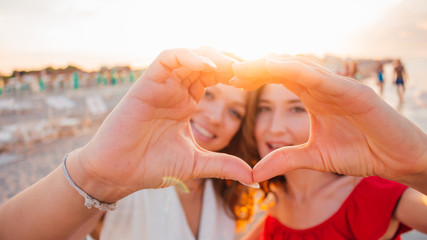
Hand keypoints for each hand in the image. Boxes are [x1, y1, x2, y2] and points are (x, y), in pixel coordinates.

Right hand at [68, 48, 252, 201]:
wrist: (118, 174)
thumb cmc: (152, 167)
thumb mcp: (196, 164)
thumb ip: (224, 165)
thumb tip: (254, 177)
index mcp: (186, 103)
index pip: (214, 77)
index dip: (235, 75)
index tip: (254, 82)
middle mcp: (175, 90)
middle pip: (206, 62)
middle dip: (229, 62)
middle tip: (251, 69)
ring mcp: (161, 85)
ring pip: (190, 55)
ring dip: (213, 56)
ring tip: (233, 67)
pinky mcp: (146, 84)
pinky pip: (167, 59)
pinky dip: (188, 57)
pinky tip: (208, 66)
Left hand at [231, 57, 426, 189]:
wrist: (397, 159)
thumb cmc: (360, 152)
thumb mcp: (313, 158)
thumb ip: (285, 159)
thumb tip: (253, 172)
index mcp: (314, 97)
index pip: (279, 80)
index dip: (256, 78)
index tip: (231, 81)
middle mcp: (323, 86)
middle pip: (284, 69)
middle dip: (257, 68)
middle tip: (230, 69)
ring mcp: (339, 85)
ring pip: (300, 67)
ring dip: (271, 65)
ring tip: (245, 66)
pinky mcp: (354, 91)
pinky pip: (322, 77)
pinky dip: (297, 70)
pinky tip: (276, 67)